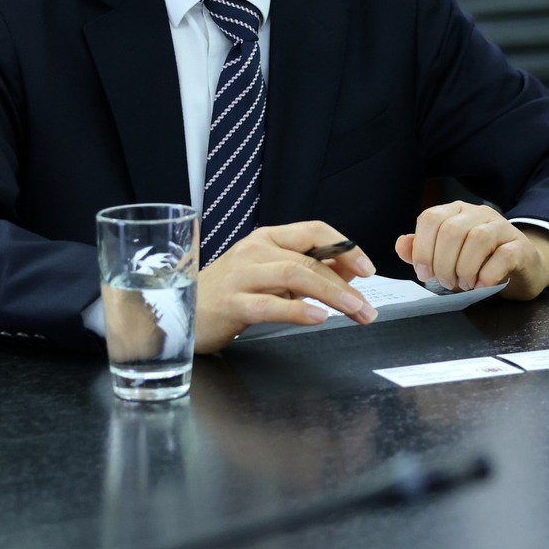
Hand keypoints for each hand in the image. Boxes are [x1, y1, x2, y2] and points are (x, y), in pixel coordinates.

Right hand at [193, 221, 376, 352]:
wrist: (180, 311)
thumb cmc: (229, 293)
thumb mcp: (270, 276)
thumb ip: (307, 271)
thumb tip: (350, 272)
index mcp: (267, 238)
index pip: (313, 230)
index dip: (345, 247)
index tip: (368, 268)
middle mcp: (254, 251)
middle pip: (308, 259)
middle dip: (345, 283)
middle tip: (366, 306)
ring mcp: (241, 276)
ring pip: (293, 276)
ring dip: (330, 293)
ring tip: (353, 310)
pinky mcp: (231, 304)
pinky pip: (269, 305)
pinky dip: (297, 311)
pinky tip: (318, 318)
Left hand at [394, 202, 548, 301]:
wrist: (522, 268)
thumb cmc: (480, 263)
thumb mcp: (447, 258)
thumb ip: (422, 251)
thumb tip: (402, 244)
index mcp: (456, 211)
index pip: (431, 218)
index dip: (422, 248)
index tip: (424, 273)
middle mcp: (479, 213)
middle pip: (451, 230)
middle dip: (443, 263)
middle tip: (446, 282)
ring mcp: (502, 227)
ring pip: (477, 239)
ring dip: (465, 268)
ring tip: (464, 284)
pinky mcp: (520, 246)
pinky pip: (502, 256)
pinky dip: (487, 275)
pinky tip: (482, 285)